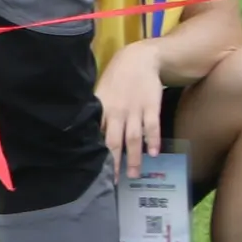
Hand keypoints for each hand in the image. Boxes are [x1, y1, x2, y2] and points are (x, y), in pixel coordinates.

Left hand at [96, 44, 168, 175]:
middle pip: (114, 142)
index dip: (95, 154)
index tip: (94, 171)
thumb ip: (97, 113)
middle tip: (114, 181)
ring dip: (135, 157)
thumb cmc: (117, 78)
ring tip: (134, 174)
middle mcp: (117, 112)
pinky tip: (154, 153)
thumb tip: (88, 134)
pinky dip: (153, 141)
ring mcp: (135, 110)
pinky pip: (152, 127)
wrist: (139, 59)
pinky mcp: (151, 106)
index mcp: (102, 110)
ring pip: (134, 138)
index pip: (97, 136)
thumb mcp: (101, 93)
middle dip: (114, 163)